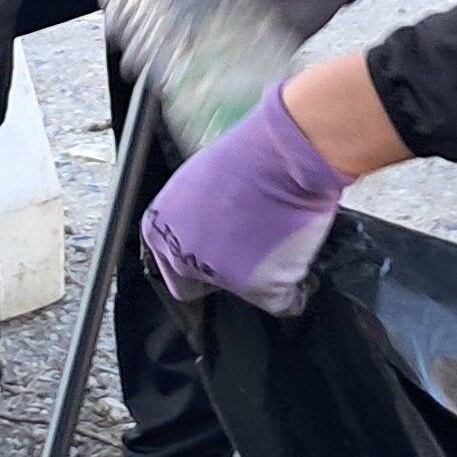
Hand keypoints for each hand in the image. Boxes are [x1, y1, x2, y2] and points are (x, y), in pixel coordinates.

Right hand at [103, 0, 289, 140]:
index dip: (131, 5)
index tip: (117, 17)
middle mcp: (208, 6)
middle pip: (161, 27)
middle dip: (138, 41)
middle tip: (130, 55)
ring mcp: (226, 29)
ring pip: (183, 52)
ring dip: (159, 65)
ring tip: (144, 75)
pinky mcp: (250, 48)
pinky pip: (220, 70)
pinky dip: (201, 81)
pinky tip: (179, 91)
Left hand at [138, 87, 358, 316]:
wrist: (287, 154)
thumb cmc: (249, 157)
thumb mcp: (197, 183)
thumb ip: (189, 218)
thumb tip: (202, 234)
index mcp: (159, 232)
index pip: (172, 269)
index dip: (200, 258)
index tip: (221, 246)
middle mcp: (183, 257)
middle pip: (206, 282)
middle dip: (229, 269)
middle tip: (252, 242)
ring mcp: (222, 276)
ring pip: (248, 291)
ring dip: (264, 272)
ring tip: (277, 234)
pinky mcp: (261, 289)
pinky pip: (282, 301)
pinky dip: (293, 287)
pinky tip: (297, 255)